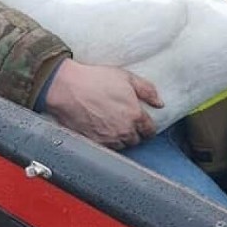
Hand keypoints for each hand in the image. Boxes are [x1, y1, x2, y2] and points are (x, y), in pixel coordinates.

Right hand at [44, 59, 162, 148]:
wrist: (66, 88)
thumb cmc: (94, 80)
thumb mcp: (126, 77)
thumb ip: (147, 90)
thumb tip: (160, 103)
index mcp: (135, 115)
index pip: (150, 131)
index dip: (147, 127)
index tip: (143, 124)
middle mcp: (124, 131)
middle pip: (136, 140)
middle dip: (134, 133)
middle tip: (126, 123)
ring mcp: (108, 139)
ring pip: (121, 146)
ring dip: (120, 139)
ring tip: (113, 127)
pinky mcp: (93, 143)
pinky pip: (106, 149)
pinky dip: (106, 143)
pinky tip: (101, 132)